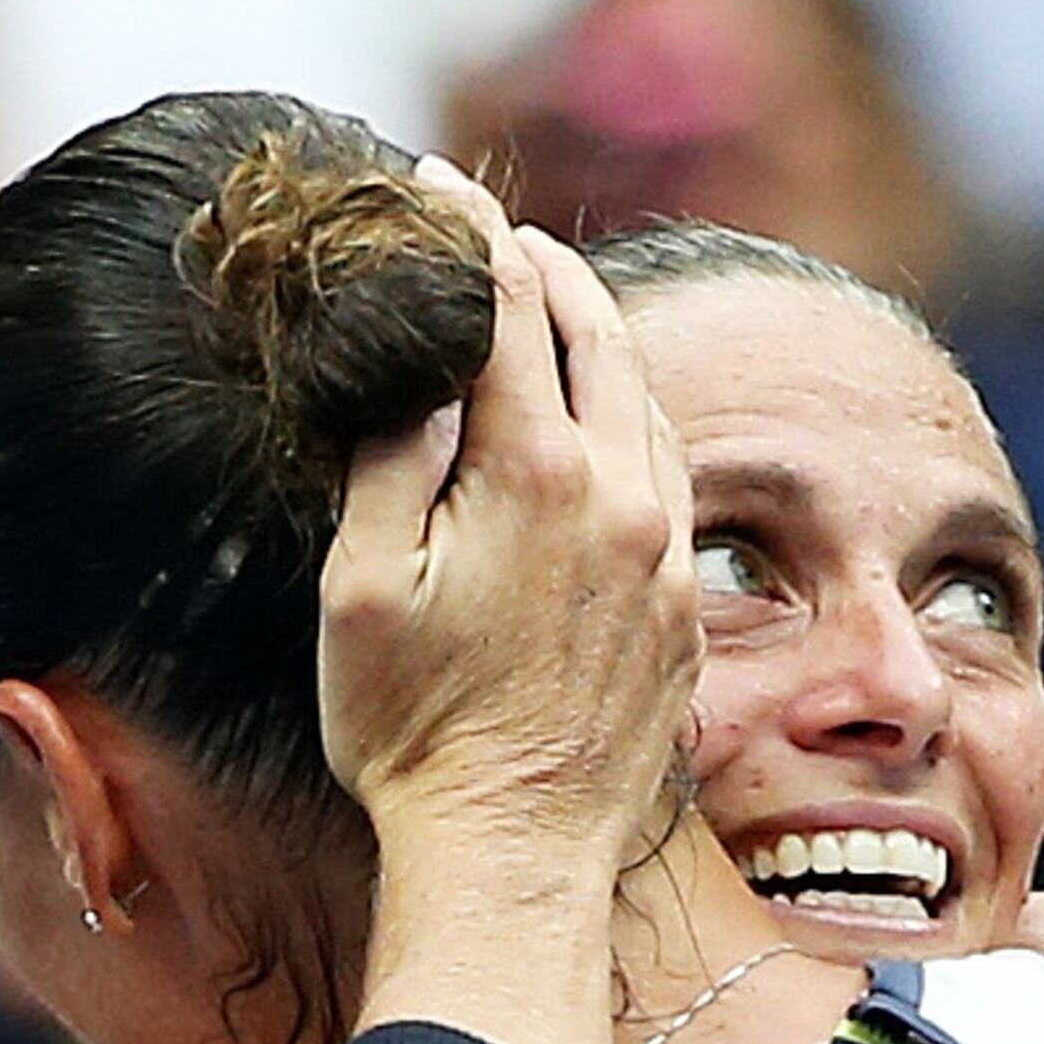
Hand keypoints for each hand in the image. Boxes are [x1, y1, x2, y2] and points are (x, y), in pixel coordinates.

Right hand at [319, 193, 694, 874]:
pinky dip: (633, 425)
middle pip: (595, 332)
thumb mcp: (363, 588)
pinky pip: (670, 481)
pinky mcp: (681, 611)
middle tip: (501, 233)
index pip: (504, 304)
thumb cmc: (415, 736)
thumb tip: (412, 363)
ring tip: (553, 315)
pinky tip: (604, 431)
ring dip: (598, 343)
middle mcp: (619, 497)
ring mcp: (662, 554)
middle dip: (545, 266)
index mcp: (534, 473)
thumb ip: (389, 458)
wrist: (513, 856)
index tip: (436, 187)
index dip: (465, 231)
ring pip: (645, 401)